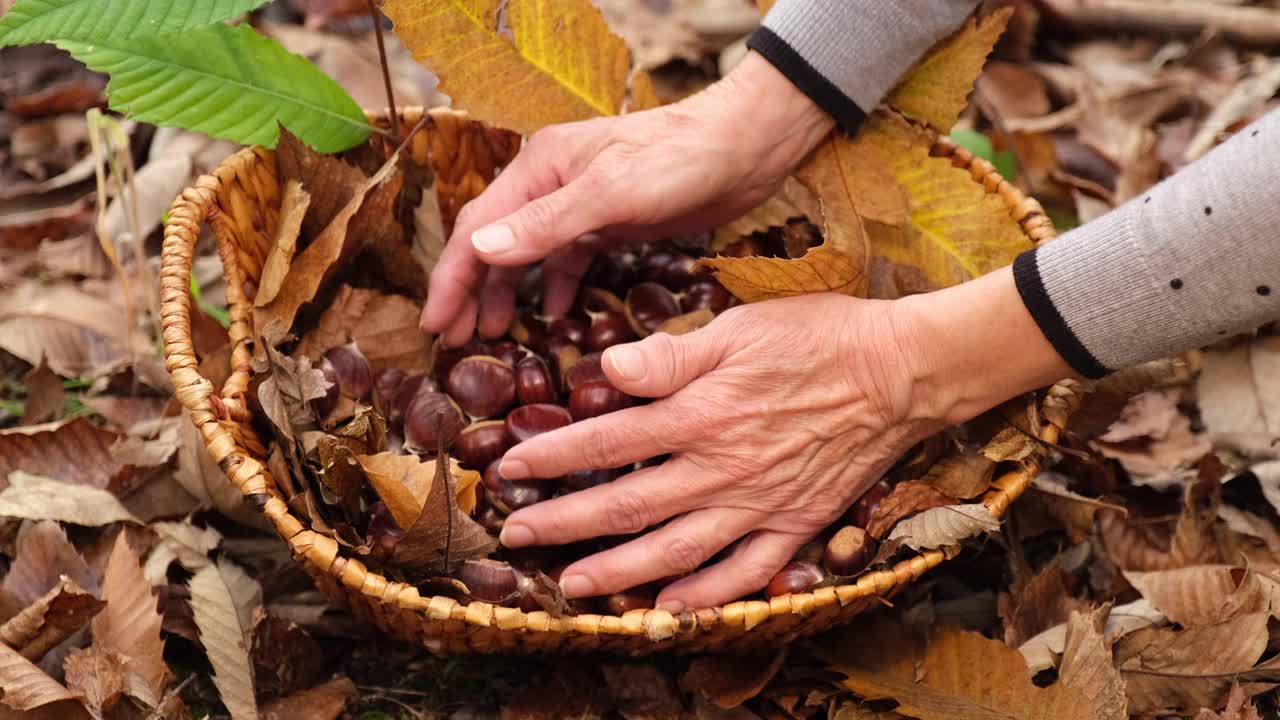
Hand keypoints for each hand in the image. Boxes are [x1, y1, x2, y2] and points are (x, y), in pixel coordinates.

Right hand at [420, 52, 833, 345]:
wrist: (743, 148)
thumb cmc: (678, 160)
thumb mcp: (610, 193)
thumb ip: (546, 224)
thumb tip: (480, 250)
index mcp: (538, 169)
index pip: (478, 229)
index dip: (451, 279)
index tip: (434, 325)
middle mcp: (551, 185)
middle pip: (495, 244)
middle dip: (471, 292)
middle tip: (454, 342)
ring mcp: (581, 204)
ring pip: (529, 256)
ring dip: (508, 294)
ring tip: (494, 338)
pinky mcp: (612, 223)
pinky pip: (569, 260)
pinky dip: (557, 288)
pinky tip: (553, 317)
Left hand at [496, 267, 1074, 609]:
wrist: (898, 372)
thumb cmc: (817, 338)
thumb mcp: (738, 327)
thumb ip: (670, 356)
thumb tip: (606, 369)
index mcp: (701, 413)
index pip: (608, 440)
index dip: (553, 456)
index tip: (511, 467)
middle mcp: (721, 468)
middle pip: (627, 504)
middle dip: (564, 522)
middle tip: (516, 534)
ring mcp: (758, 504)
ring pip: (675, 550)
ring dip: (617, 570)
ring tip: (572, 585)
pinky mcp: (794, 525)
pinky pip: (744, 573)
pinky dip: (705, 596)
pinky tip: (667, 610)